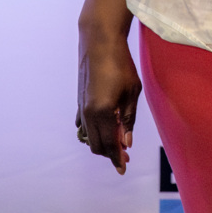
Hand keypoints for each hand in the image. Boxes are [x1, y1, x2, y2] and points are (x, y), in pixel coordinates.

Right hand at [77, 18, 140, 174]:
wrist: (99, 43)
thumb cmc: (121, 65)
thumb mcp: (132, 92)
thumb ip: (128, 119)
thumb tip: (126, 142)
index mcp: (103, 112)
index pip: (109, 144)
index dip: (117, 158)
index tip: (123, 169)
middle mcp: (88, 114)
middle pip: (97, 145)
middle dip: (110, 153)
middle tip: (125, 155)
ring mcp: (81, 108)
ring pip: (89, 136)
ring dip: (102, 142)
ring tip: (118, 141)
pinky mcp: (79, 102)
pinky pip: (84, 126)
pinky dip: (93, 132)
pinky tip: (104, 129)